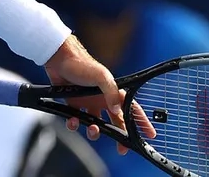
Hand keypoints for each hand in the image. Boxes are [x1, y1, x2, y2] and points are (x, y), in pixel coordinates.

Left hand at [44, 36, 156, 154]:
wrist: (59, 58)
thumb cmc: (82, 64)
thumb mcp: (102, 77)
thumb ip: (111, 93)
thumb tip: (117, 111)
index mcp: (113, 92)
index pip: (131, 109)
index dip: (141, 121)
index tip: (149, 134)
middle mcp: (102, 99)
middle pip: (115, 122)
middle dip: (120, 136)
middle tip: (122, 148)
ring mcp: (87, 102)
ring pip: (95, 124)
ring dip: (95, 132)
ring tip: (93, 130)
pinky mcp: (73, 104)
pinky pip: (76, 120)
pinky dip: (74, 124)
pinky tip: (73, 122)